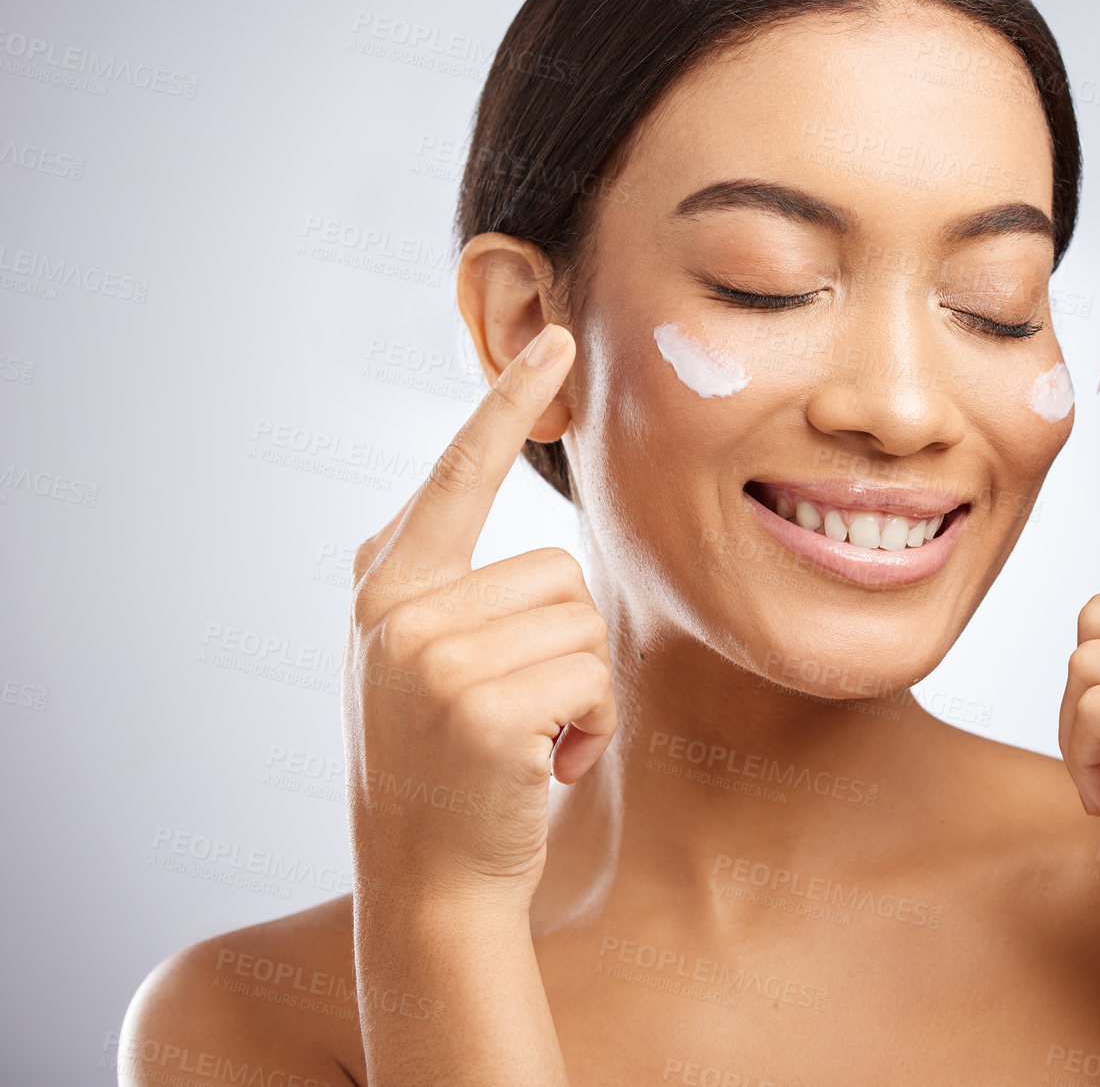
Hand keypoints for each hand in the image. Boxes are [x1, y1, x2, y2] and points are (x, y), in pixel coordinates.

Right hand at [344, 322, 616, 910]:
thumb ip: (438, 578)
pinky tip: (542, 766)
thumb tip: (467, 479)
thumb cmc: (447, 764)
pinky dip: (591, 726)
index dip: (508, 403)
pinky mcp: (478, 705)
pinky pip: (593, 677)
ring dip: (582, 688)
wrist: (428, 881)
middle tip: (516, 711)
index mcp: (386, 584)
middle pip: (558, 571)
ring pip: (583, 622)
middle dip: (565, 646)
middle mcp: (399, 608)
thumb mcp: (415, 657)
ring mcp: (432, 656)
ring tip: (527, 738)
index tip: (559, 338)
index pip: (459, 474)